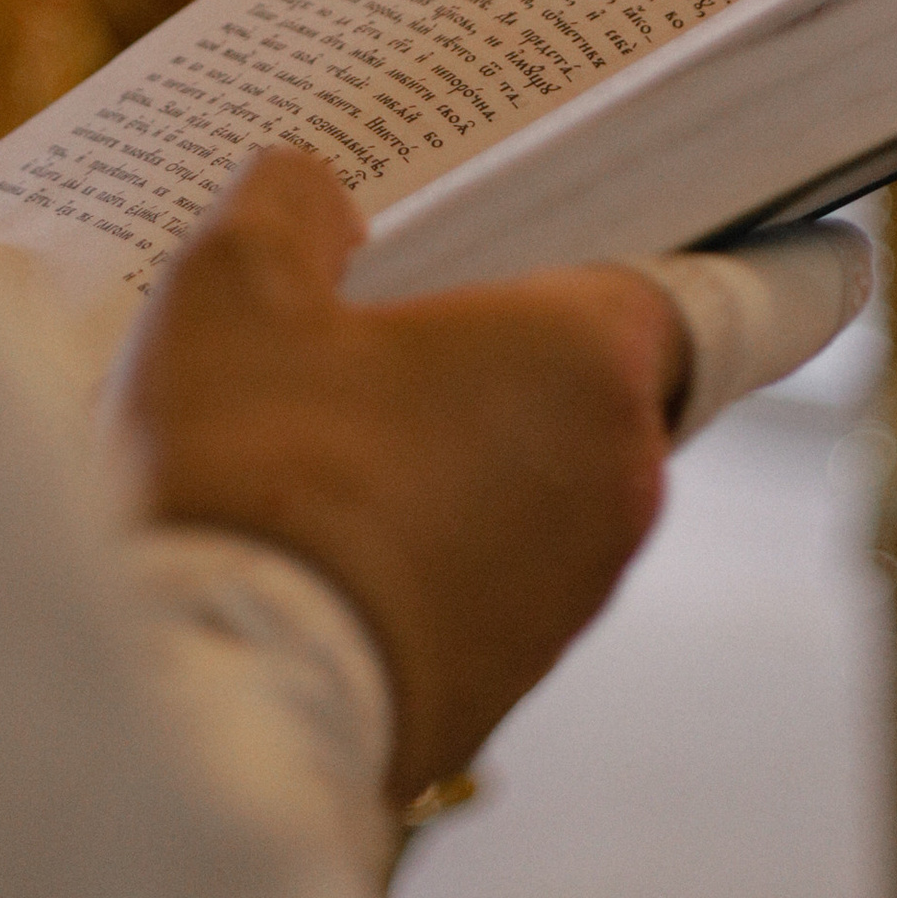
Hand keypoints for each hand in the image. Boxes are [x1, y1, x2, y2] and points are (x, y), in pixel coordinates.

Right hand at [113, 147, 686, 804]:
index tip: (610, 224)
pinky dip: (432, 542)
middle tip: (397, 307)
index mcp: (586, 361)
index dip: (621, 241)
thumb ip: (291, 206)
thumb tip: (314, 194)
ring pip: (537, 480)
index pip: (667, 280)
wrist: (228, 704)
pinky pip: (491, 573)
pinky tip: (325, 526)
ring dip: (461, 448)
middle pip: (587, 377)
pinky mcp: (509, 680)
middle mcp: (615, 480)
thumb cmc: (255, 477)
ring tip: (330, 422)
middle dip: (502, 345)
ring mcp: (571, 595)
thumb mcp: (238, 289)